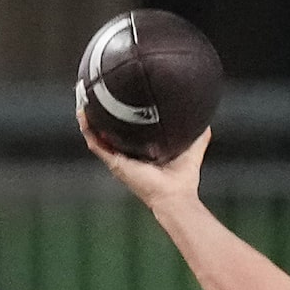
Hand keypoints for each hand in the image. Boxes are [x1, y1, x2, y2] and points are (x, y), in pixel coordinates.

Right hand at [78, 106, 209, 210]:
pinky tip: (83, 112)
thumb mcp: (192, 146)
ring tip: (84, 98)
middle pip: (108, 131)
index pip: (128, 131)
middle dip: (101, 114)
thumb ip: (199, 132)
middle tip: (96, 93)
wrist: (175, 195)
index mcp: (142, 151)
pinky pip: (96, 143)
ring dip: (89, 118)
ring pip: (97, 135)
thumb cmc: (184, 178)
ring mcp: (119, 159)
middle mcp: (128, 155)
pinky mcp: (115, 164)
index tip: (118, 97)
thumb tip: (206, 114)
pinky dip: (88, 128)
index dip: (121, 116)